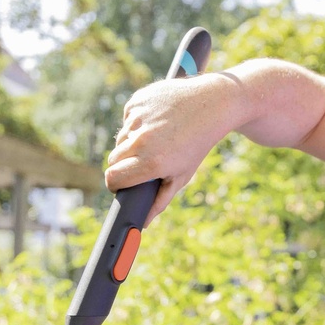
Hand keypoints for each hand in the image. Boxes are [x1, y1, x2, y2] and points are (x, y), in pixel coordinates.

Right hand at [104, 74, 235, 225]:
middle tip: (143, 163)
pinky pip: (127, 120)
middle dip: (124, 165)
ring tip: (156, 140)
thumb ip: (160, 201)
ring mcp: (137, 118)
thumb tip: (143, 223)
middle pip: (113, 160)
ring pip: (120, 139)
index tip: (120, 185)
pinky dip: (137, 123)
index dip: (115, 184)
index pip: (113, 178)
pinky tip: (157, 122)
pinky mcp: (136, 101)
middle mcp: (141, 140)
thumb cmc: (197, 145)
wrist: (211, 105)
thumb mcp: (181, 176)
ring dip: (131, 143)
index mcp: (151, 162)